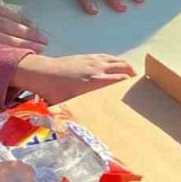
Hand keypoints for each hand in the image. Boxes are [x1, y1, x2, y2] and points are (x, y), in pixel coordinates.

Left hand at [11, 53, 136, 104]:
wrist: (42, 72)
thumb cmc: (54, 91)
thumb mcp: (70, 104)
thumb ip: (84, 110)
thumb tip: (92, 125)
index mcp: (95, 82)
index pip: (121, 80)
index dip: (131, 84)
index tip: (138, 91)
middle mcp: (98, 69)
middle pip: (124, 67)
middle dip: (134, 74)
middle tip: (138, 83)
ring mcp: (94, 60)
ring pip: (117, 60)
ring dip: (127, 66)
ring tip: (132, 74)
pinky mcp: (88, 56)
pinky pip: (108, 57)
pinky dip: (116, 61)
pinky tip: (117, 66)